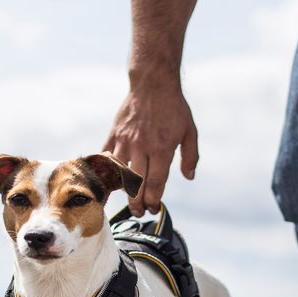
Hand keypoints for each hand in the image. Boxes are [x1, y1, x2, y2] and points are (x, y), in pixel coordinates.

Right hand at [104, 77, 198, 215]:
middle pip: (136, 183)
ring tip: (127, 202)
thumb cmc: (174, 108)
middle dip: (137, 203)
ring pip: (120, 173)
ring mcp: (126, 140)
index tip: (154, 208)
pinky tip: (109, 182)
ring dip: (122, 191)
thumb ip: (190, 156)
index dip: (154, 199)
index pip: (156, 182)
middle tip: (140, 213)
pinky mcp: (115, 134)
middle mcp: (142, 146)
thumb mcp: (190, 131)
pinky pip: (107, 156)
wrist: (152, 83)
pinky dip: (107, 170)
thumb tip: (189, 177)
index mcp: (162, 148)